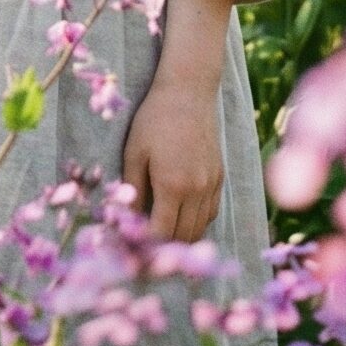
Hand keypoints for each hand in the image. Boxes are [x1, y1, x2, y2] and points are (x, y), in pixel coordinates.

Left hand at [121, 66, 224, 242]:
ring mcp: (212, 185)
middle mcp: (197, 191)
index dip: (148, 248)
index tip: (135, 253)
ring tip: (162, 234)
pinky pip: (210, 213)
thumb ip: (131, 190)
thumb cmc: (154, 119)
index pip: (162, 234)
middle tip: (146, 248)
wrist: (188, 92)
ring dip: (181, 237)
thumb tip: (125, 221)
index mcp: (172, 186)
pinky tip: (180, 215)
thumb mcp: (134, 152)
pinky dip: (196, 222)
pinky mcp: (220, 177)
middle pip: (183, 237)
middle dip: (164, 248)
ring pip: (199, 229)